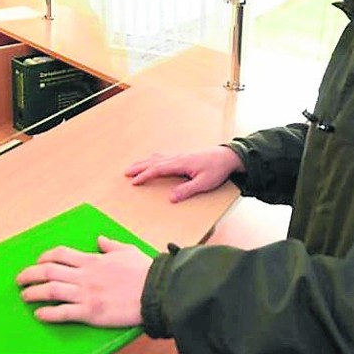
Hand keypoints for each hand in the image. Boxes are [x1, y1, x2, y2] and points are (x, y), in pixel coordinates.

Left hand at [16, 236, 151, 326]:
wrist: (156, 291)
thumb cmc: (144, 271)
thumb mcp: (127, 251)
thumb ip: (111, 245)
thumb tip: (100, 239)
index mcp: (93, 260)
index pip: (60, 254)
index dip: (45, 257)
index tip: (38, 261)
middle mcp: (84, 275)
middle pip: (49, 271)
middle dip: (30, 274)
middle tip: (20, 279)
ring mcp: (86, 294)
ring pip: (51, 290)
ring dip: (34, 292)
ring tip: (24, 296)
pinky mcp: (90, 312)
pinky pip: (63, 312)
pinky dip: (48, 313)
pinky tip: (39, 314)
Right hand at [124, 146, 244, 202]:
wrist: (228, 156)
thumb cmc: (217, 170)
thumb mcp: (204, 183)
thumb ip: (187, 190)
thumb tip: (171, 198)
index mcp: (181, 164)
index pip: (157, 169)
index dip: (144, 175)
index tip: (133, 182)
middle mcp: (177, 158)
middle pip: (153, 162)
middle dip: (138, 167)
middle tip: (125, 173)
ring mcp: (180, 155)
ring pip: (157, 158)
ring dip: (144, 162)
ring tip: (133, 166)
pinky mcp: (183, 156)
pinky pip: (163, 156)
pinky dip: (153, 158)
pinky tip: (151, 159)